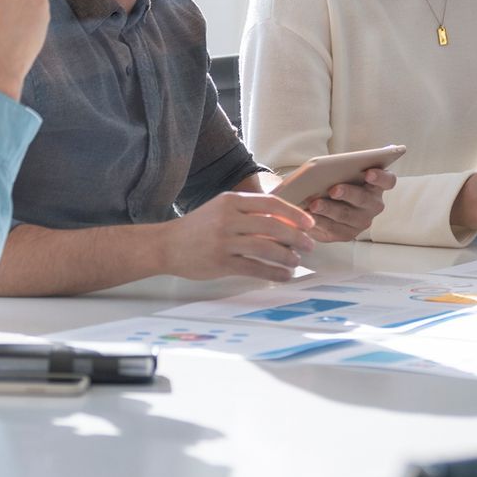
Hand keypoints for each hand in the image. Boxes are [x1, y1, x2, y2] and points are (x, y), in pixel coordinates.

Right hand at [163, 191, 316, 281]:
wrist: (166, 245)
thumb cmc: (198, 227)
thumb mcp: (221, 209)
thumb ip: (248, 212)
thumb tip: (285, 223)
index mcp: (231, 201)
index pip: (271, 203)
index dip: (293, 214)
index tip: (309, 223)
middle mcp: (228, 218)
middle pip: (273, 226)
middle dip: (296, 237)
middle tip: (310, 245)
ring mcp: (224, 241)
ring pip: (266, 248)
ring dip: (287, 256)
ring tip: (297, 261)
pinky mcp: (221, 262)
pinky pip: (254, 267)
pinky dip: (273, 272)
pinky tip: (284, 275)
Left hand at [304, 168, 395, 241]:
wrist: (324, 200)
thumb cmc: (334, 180)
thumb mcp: (339, 172)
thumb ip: (340, 168)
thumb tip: (326, 168)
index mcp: (377, 185)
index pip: (388, 181)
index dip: (380, 177)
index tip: (369, 173)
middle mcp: (374, 205)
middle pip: (365, 199)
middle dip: (348, 193)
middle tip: (333, 189)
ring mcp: (362, 221)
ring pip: (347, 216)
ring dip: (330, 210)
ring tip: (314, 204)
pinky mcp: (347, 234)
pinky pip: (334, 230)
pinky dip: (320, 222)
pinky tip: (309, 216)